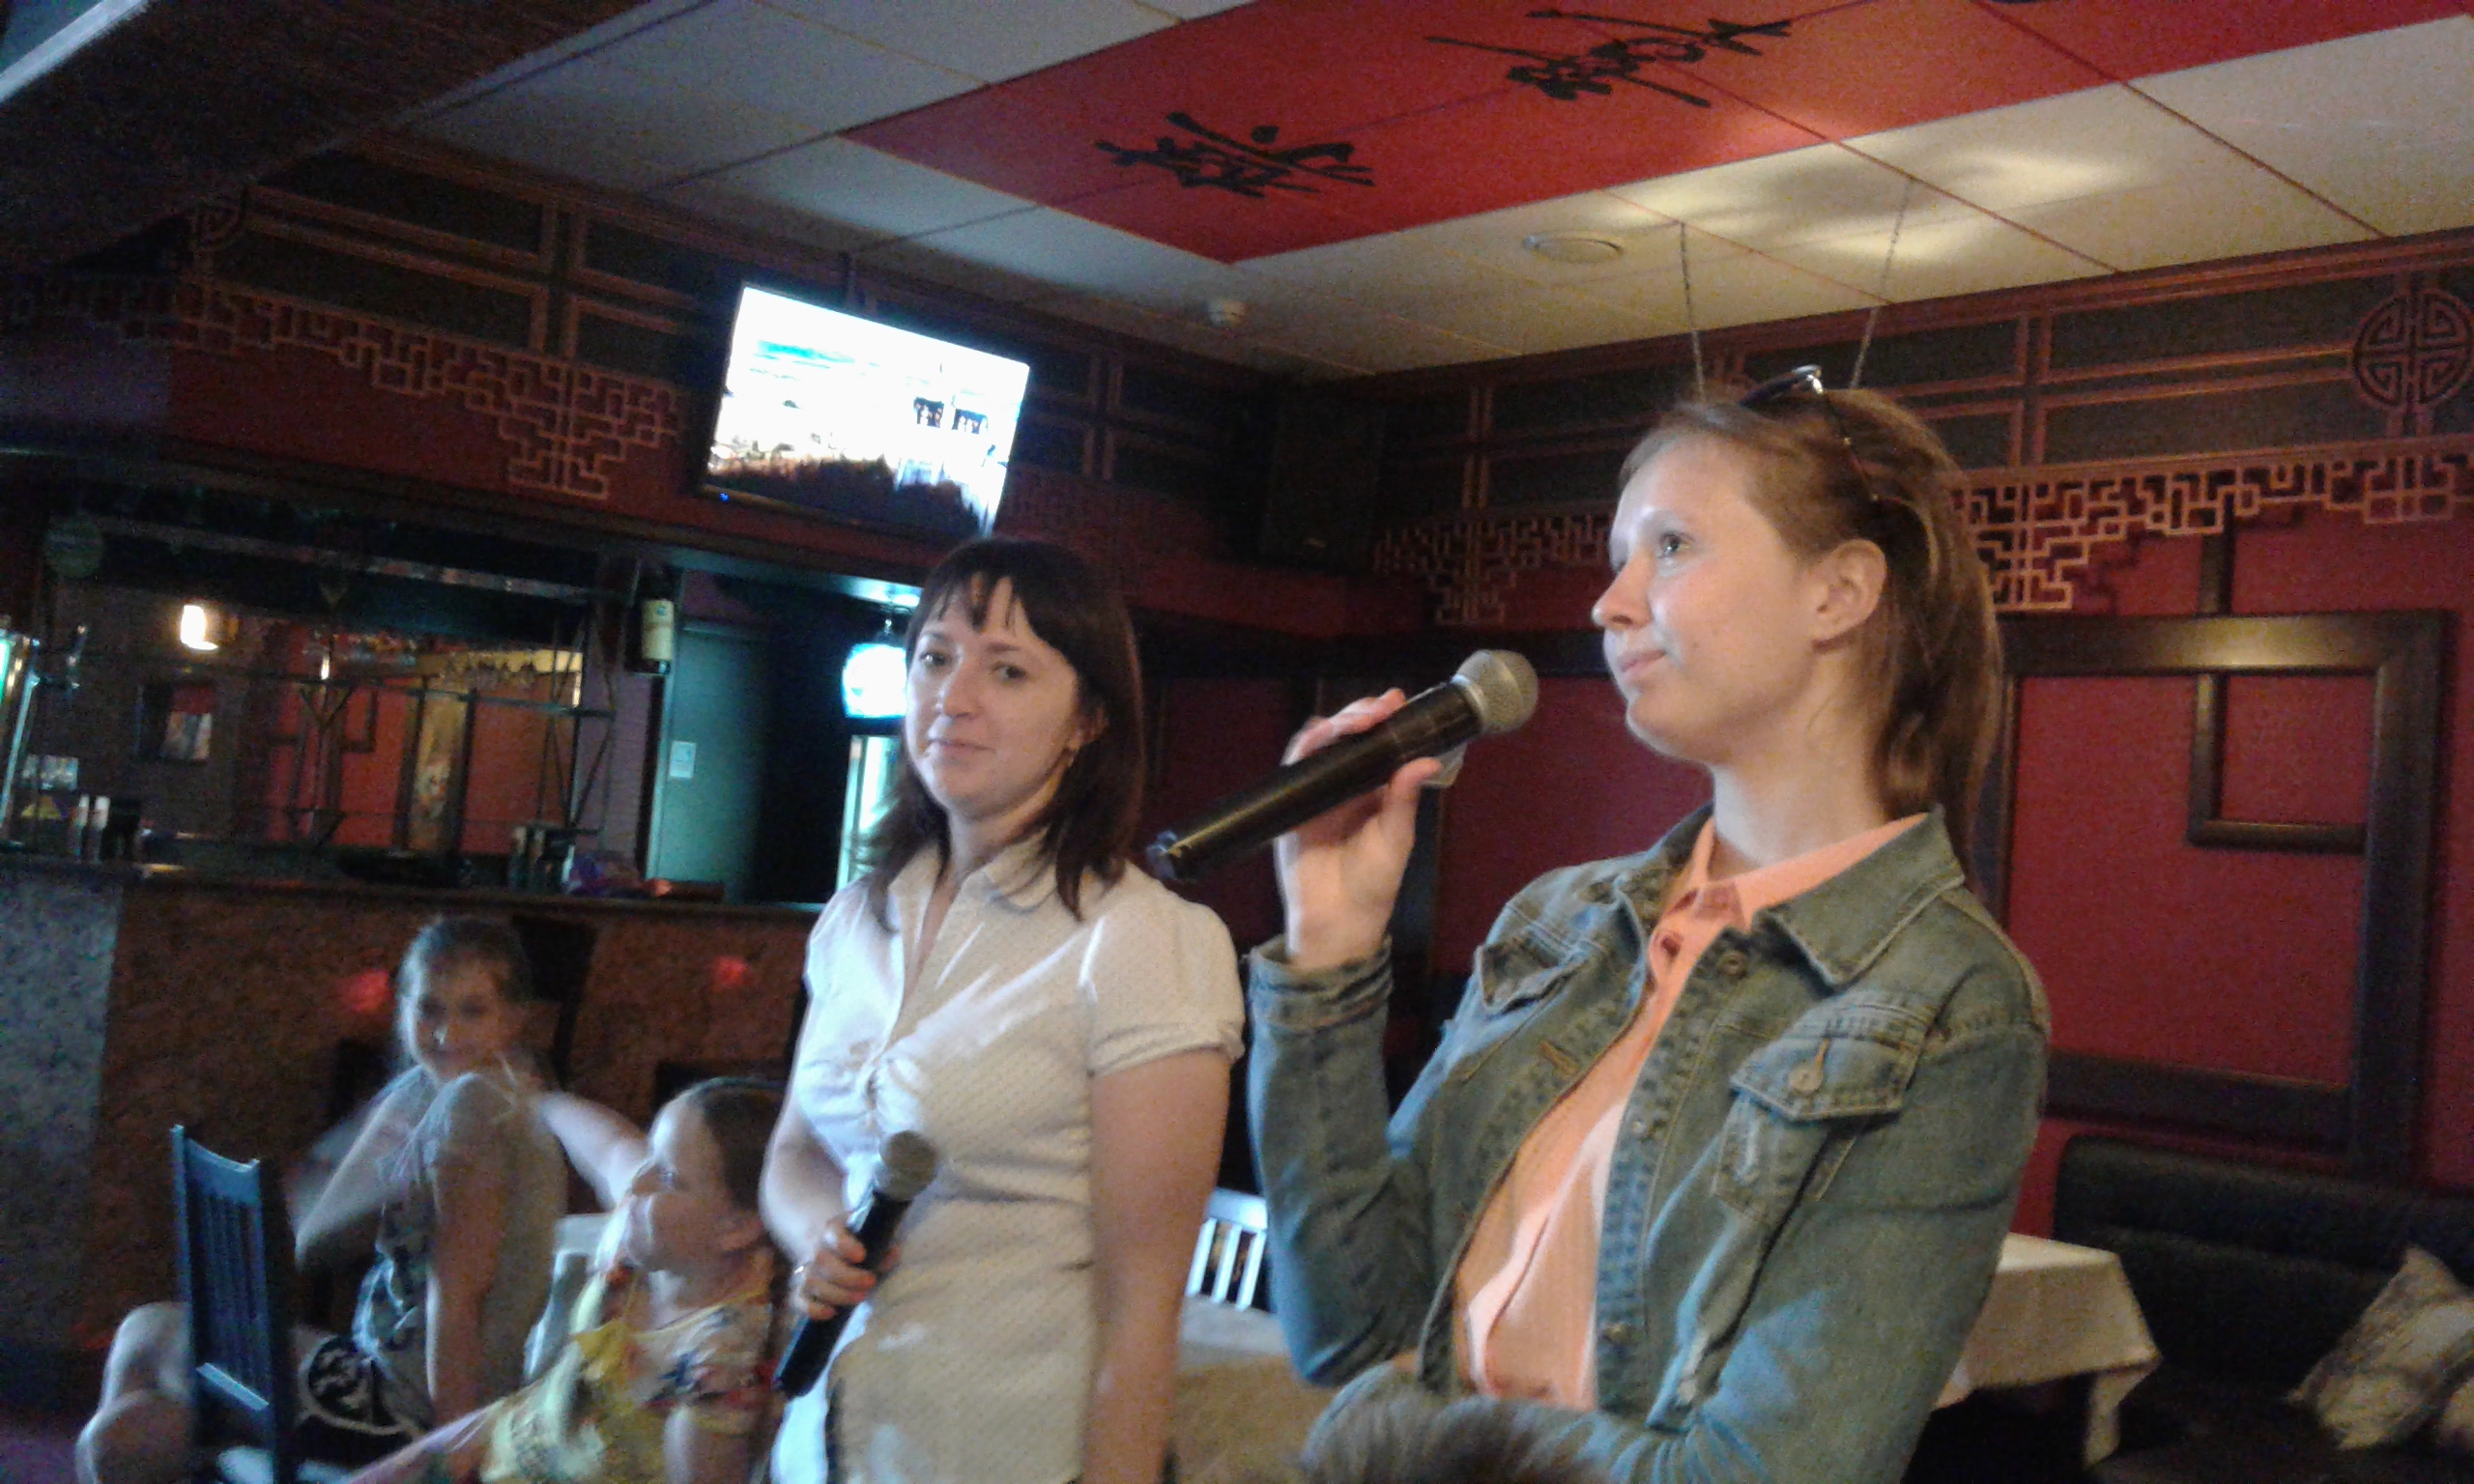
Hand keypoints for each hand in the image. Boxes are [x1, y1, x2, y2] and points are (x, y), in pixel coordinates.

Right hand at [790, 1216, 895, 1320]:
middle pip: (821, 1260)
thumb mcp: (871, 1238)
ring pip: (811, 1281)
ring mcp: (805, 1268)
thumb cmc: (857, 1244)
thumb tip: (893, 1252)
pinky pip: (798, 1299)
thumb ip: (882, 1246)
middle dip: (847, 1276)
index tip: (861, 1255)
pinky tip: (832, 1312)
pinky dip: (812, 1308)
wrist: (830, 1247)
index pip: (833, 1233)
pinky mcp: (800, 1288)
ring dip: (836, 1293)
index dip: (845, 1244)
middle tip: (870, 1282)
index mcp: (833, 1229)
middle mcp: (816, 1248)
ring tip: (860, 1297)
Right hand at [1275, 690, 1441, 972]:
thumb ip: (1405, 799)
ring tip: (1359, 720)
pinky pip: (1295, 768)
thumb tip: (1426, 760)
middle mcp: (1344, 786)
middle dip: (1360, 714)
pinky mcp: (1292, 805)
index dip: (1383, 721)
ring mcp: (1316, 793)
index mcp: (1373, 792)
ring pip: (1319, 745)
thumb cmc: (1373, 883)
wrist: (1338, 920)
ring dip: (1336, 725)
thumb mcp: (1396, 838)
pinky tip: (1322, 734)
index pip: (1375, 745)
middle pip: (1346, 736)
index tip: (1397, 702)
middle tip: (1380, 707)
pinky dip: (1307, 746)